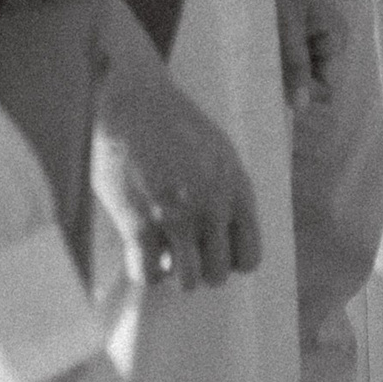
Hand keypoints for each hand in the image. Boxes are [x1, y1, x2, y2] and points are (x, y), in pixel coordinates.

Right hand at [91, 0, 259, 291]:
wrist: (134, 100)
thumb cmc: (174, 125)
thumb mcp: (218, 152)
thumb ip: (226, 194)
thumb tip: (225, 238)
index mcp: (236, 187)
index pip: (249, 257)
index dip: (228, 261)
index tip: (209, 249)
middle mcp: (212, 204)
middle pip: (217, 275)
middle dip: (199, 269)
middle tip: (180, 249)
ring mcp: (177, 215)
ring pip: (186, 281)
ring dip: (171, 271)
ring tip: (160, 249)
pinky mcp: (140, 221)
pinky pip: (148, 274)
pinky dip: (143, 270)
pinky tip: (137, 249)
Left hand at [269, 0, 343, 115]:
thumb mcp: (286, 22)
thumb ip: (295, 63)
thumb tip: (303, 109)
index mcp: (336, 38)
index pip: (325, 88)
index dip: (302, 95)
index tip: (272, 94)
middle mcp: (331, 39)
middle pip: (313, 79)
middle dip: (289, 81)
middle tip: (260, 73)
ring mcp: (315, 33)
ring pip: (300, 68)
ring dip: (279, 68)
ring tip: (256, 59)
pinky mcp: (299, 26)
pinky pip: (292, 54)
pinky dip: (276, 55)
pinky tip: (259, 49)